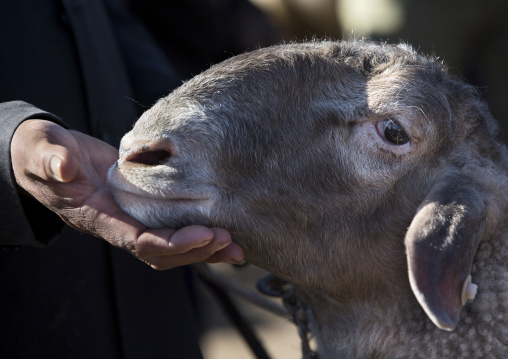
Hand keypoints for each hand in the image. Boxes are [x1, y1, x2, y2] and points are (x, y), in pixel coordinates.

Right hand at [10, 119, 243, 268]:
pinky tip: (224, 232)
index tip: (204, 233)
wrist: (53, 157)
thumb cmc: (45, 155)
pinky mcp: (146, 207)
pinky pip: (174, 226)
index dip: (172, 243)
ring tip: (237, 246)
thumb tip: (64, 167)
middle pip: (163, 251)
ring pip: (173, 245)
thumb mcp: (42, 152)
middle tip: (230, 241)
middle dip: (197, 250)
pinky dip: (199, 233)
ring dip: (205, 249)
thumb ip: (51, 160)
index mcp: (98, 218)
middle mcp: (120, 225)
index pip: (138, 241)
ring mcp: (134, 218)